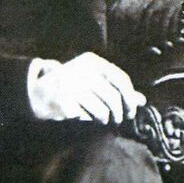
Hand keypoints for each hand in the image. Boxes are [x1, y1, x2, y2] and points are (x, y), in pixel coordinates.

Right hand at [29, 52, 145, 123]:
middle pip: (113, 96)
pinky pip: (86, 117)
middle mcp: (82, 70)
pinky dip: (90, 120)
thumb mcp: (96, 80)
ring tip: (103, 119)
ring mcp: (71, 85)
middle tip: (119, 120)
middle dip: (119, 112)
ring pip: (102, 109)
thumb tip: (142, 100)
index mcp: (93, 61)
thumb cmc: (76, 86)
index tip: (131, 111)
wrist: (41, 92)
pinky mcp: (63, 102)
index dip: (129, 97)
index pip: (121, 79)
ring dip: (105, 118)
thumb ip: (118, 89)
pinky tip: (86, 117)